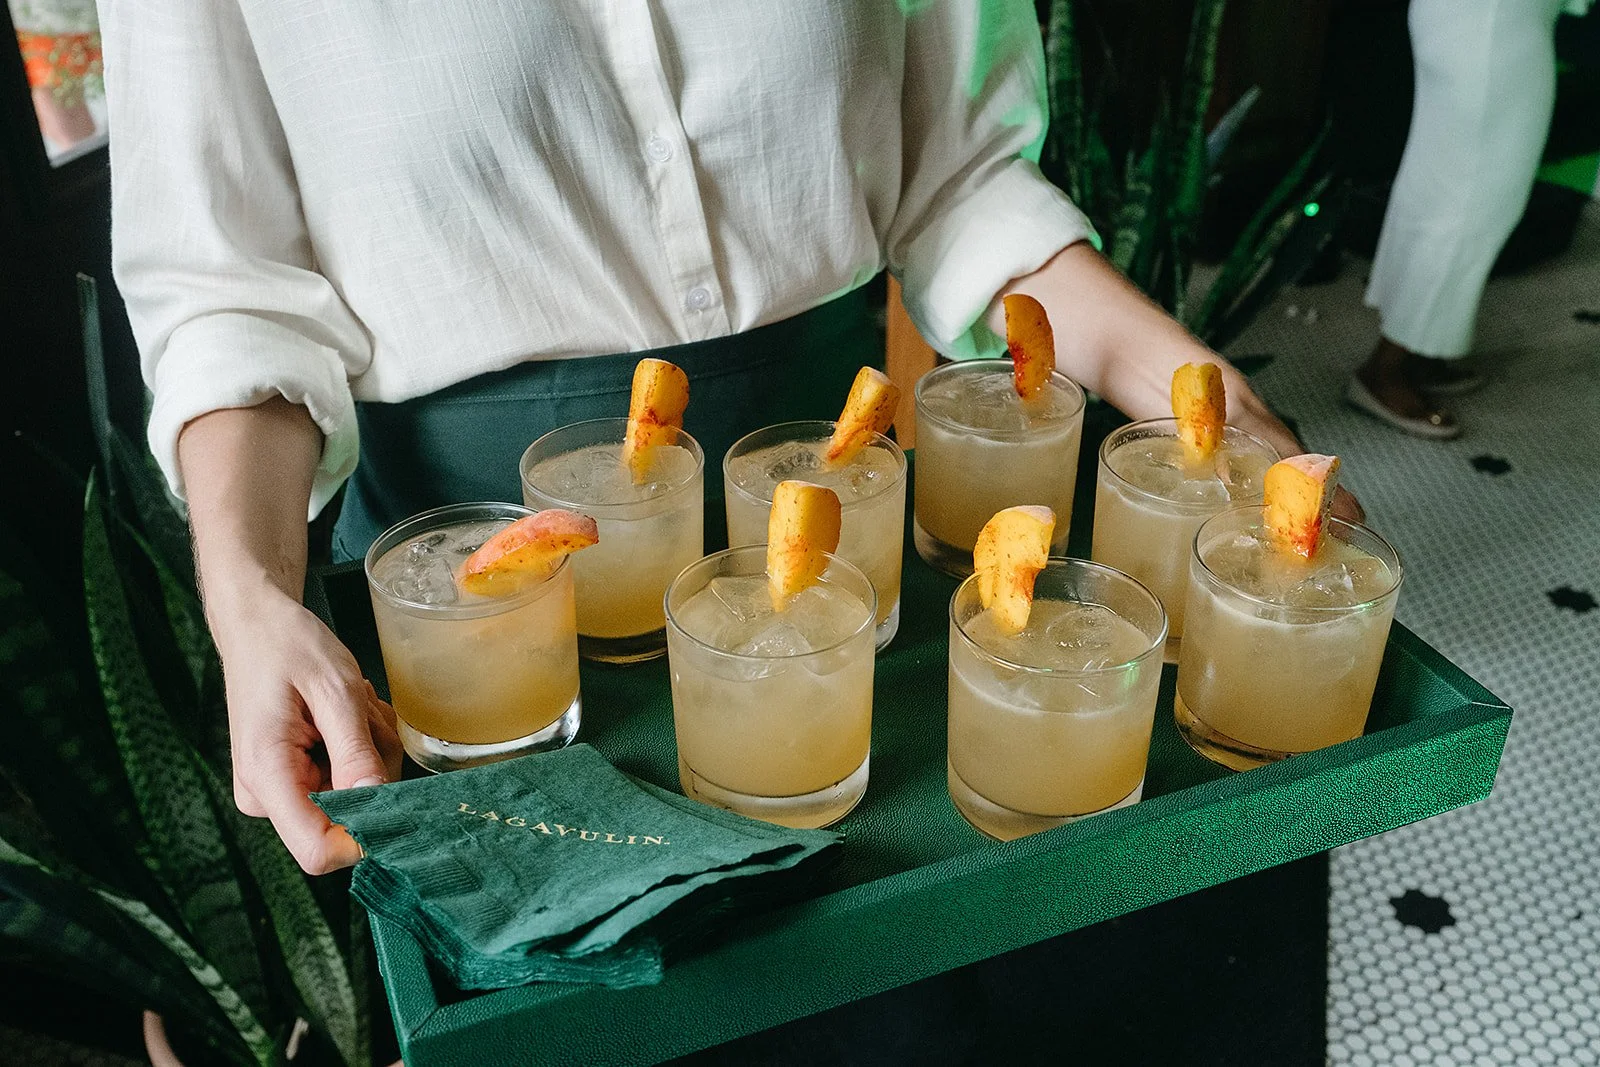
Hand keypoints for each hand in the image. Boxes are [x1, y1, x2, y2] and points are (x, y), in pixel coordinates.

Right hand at [218, 590, 401, 873]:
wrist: (258, 626)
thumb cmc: (290, 648)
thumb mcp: (335, 691)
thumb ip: (355, 753)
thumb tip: (377, 805)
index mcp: (267, 774)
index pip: (317, 850)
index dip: (365, 835)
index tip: (395, 790)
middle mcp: (266, 795)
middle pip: (346, 819)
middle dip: (373, 769)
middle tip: (365, 717)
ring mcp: (278, 790)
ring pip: (354, 797)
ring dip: (370, 751)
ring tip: (353, 707)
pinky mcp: (292, 780)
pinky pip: (346, 781)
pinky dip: (360, 748)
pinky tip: (346, 714)